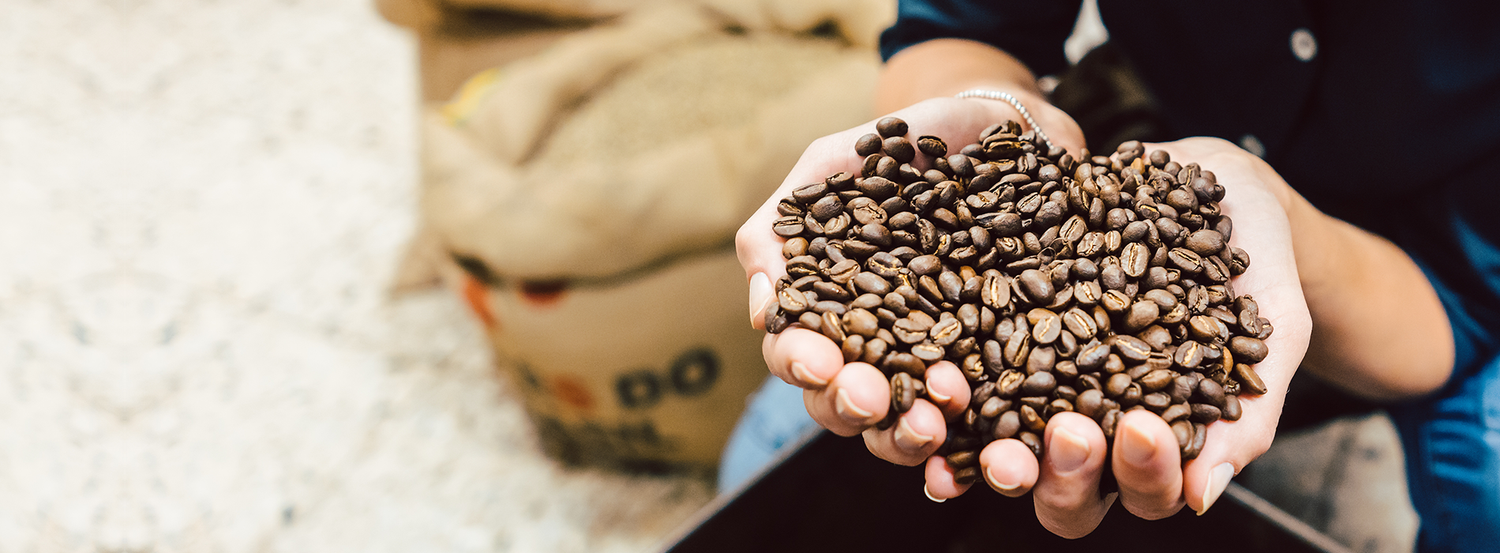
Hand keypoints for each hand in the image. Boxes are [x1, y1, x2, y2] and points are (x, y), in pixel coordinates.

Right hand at [737, 94, 1083, 457]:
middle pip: (844, 406)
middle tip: (873, 396)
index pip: (798, 354)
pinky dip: (976, 447)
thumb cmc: (910, 144)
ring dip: (908, 436)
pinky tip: (981, 448)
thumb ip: (782, 226)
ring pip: (906, 428)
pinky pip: (984, 426)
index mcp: (830, 310)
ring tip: (936, 419)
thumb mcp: (832, 165)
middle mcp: (879, 349)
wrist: (1007, 127)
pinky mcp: (1004, 371)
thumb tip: (761, 309)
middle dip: (852, 408)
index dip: (801, 364)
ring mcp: (941, 364)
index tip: (819, 359)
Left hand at [926, 137, 1311, 536]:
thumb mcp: (1273, 324)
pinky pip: (959, 369)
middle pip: (1061, 492)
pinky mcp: (993, 332)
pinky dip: (942, 381)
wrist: (1210, 183)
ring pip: (1001, 445)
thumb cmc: (1255, 261)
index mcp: (1156, 441)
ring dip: (991, 446)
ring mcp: (1035, 384)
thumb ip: (1249, 409)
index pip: (1143, 492)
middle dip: (1063, 473)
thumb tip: (1201, 499)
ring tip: (996, 419)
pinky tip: (931, 373)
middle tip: (1070, 429)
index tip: (1143, 426)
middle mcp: (1089, 428)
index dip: (1141, 475)